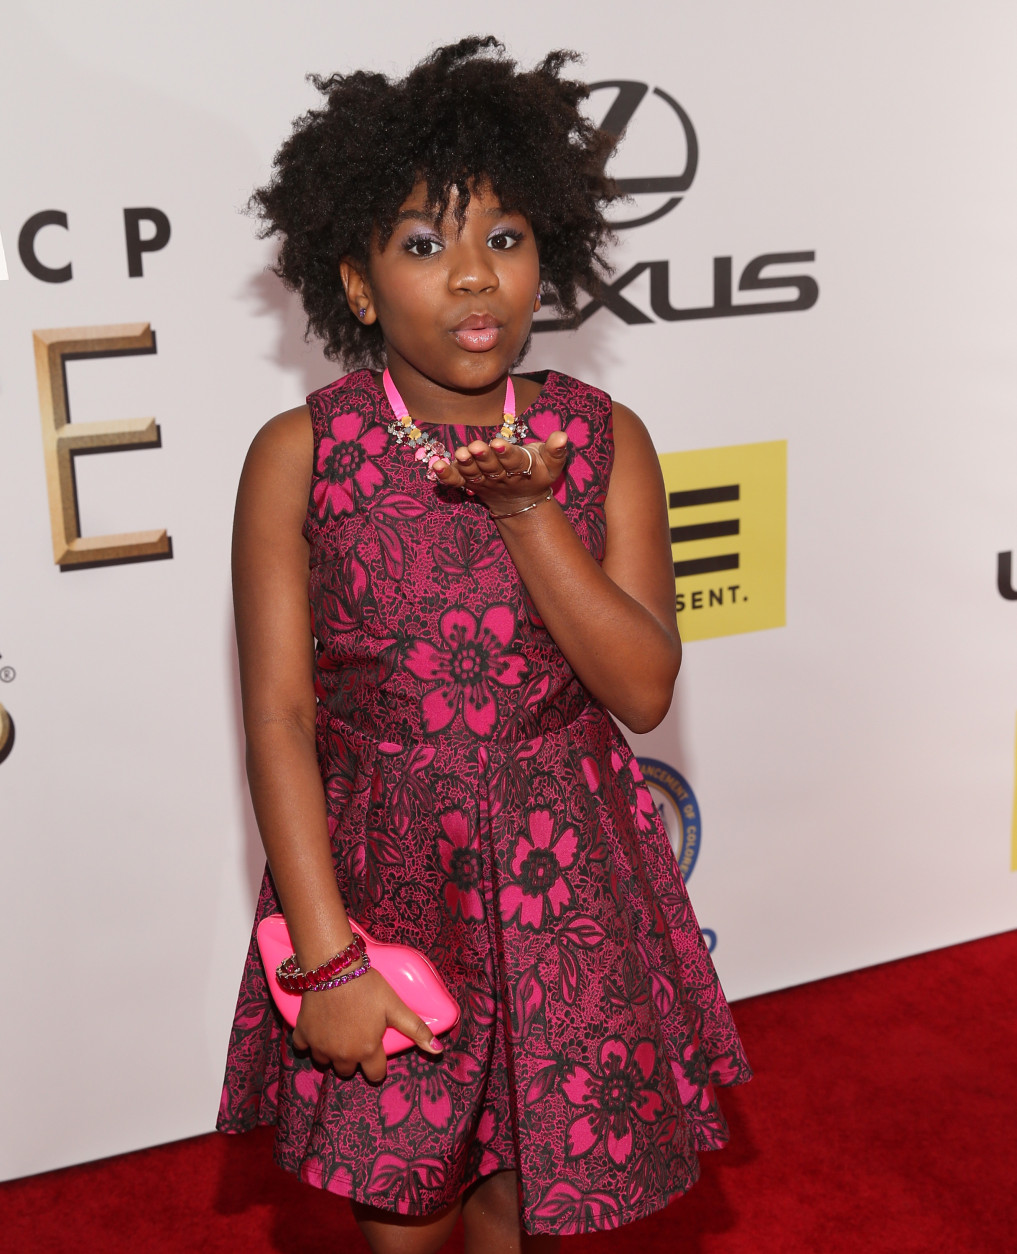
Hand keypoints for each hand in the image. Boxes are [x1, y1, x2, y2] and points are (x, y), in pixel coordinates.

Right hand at [291, 965, 442, 1081]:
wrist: (335, 969)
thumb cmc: (368, 987)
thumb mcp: (395, 1007)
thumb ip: (416, 1029)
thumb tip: (439, 1051)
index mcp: (367, 1050)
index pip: (375, 1075)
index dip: (377, 1065)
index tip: (375, 1052)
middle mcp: (342, 1055)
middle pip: (348, 1071)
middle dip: (353, 1060)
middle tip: (356, 1037)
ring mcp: (320, 1046)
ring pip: (325, 1062)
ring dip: (331, 1052)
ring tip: (338, 1032)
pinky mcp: (302, 1034)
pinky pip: (302, 1047)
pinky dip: (308, 1041)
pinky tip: (317, 1027)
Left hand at [432, 432, 568, 511]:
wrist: (521, 502)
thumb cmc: (537, 474)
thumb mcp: (552, 465)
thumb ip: (556, 450)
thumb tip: (563, 435)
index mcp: (521, 469)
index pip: (514, 461)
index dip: (506, 453)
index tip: (497, 443)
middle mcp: (501, 477)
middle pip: (491, 467)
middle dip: (483, 457)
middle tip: (475, 446)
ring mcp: (484, 482)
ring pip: (474, 473)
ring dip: (465, 465)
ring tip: (459, 453)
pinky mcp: (470, 484)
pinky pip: (457, 482)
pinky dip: (446, 475)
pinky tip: (435, 466)